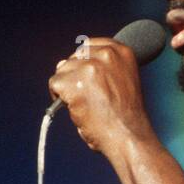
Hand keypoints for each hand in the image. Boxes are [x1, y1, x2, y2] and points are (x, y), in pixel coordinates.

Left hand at [47, 38, 152, 154]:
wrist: (128, 137)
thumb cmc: (126, 118)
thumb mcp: (123, 82)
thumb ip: (102, 69)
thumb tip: (64, 63)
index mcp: (121, 52)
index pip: (90, 46)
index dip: (84, 63)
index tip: (87, 79)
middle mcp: (106, 54)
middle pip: (74, 57)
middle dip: (75, 76)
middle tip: (86, 98)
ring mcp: (89, 67)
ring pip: (63, 70)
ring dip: (67, 88)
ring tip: (83, 106)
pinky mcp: (73, 82)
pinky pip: (55, 84)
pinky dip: (58, 98)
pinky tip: (75, 109)